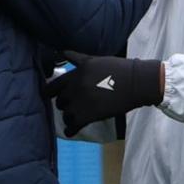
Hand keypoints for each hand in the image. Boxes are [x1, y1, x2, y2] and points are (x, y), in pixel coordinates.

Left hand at [42, 51, 163, 135]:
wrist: (136, 82)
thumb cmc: (117, 69)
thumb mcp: (94, 59)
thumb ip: (76, 58)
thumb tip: (62, 52)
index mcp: (76, 74)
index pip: (53, 86)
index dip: (49, 92)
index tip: (47, 96)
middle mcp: (76, 88)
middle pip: (60, 101)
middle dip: (64, 104)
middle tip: (69, 106)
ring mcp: (81, 102)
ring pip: (66, 114)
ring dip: (68, 117)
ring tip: (73, 118)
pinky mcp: (90, 115)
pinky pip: (73, 125)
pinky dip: (70, 129)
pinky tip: (69, 131)